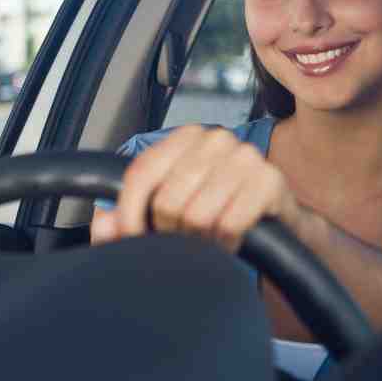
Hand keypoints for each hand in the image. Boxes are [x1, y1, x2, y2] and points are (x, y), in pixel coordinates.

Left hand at [90, 125, 307, 252]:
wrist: (277, 224)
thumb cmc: (216, 214)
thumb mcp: (168, 215)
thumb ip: (127, 222)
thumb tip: (104, 225)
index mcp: (185, 137)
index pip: (141, 173)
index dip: (129, 213)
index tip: (131, 239)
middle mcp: (216, 138)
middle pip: (168, 201)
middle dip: (171, 233)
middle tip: (184, 240)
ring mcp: (245, 157)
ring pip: (197, 215)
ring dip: (200, 242)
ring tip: (208, 241)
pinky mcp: (269, 181)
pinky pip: (229, 224)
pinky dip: (226, 243)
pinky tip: (230, 242)